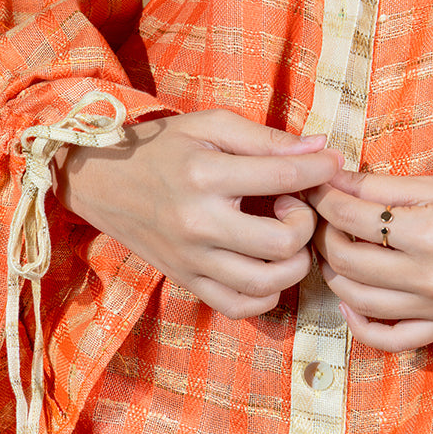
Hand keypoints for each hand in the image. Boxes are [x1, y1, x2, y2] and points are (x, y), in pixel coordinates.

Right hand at [52, 110, 341, 318]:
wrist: (101, 180)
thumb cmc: (163, 146)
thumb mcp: (211, 126)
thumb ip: (266, 138)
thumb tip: (322, 150)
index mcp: (205, 175)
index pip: (284, 176)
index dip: (321, 170)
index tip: (331, 164)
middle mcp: (199, 223)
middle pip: (283, 242)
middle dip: (305, 222)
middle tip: (293, 204)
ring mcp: (192, 260)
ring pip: (267, 282)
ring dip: (293, 262)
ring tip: (281, 235)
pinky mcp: (187, 281)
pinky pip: (241, 307)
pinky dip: (267, 293)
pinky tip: (266, 265)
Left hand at [308, 169, 432, 350]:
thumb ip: (379, 186)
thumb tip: (329, 181)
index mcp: (429, 233)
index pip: (349, 219)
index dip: (324, 199)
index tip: (317, 188)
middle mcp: (431, 278)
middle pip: (347, 261)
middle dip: (326, 234)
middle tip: (325, 217)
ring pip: (359, 300)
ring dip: (336, 274)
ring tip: (338, 250)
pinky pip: (390, 339)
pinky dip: (361, 324)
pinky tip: (351, 301)